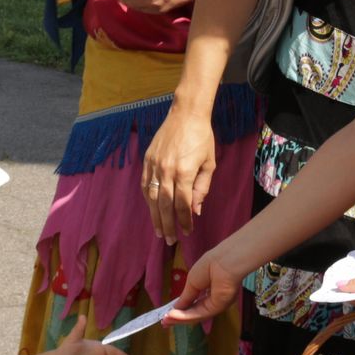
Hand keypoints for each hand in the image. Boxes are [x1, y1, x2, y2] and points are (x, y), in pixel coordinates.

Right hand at [142, 109, 217, 243]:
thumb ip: (202, 188)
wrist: (186, 114)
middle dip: (167, 225)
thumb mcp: (209, 164)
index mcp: (184, 172)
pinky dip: (148, 200)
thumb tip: (195, 210)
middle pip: (165, 205)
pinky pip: (145, 185)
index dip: (184, 221)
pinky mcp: (147, 160)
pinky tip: (151, 209)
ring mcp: (154, 165)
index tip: (187, 231)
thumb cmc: (202, 138)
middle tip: (169, 240)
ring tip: (158, 231)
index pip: (182, 204)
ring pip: (152, 198)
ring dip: (154, 217)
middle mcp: (166, 171)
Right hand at [165, 247, 243, 324]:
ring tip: (165, 320)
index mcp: (208, 291)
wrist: (223, 261)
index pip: (194, 304)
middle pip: (194, 313)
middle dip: (178, 318)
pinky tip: (173, 315)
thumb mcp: (192, 282)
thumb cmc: (209, 265)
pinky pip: (199, 314)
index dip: (181, 310)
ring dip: (179, 319)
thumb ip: (185, 297)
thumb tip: (176, 308)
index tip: (167, 314)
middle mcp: (213, 300)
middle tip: (164, 321)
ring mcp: (216, 305)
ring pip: (195, 315)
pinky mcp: (218, 308)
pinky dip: (185, 316)